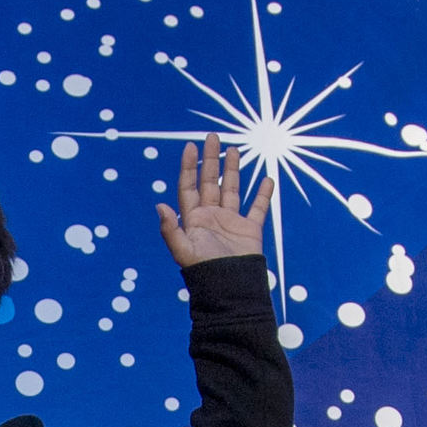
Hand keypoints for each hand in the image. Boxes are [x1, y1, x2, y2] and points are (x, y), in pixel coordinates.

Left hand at [154, 134, 262, 265]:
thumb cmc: (203, 272)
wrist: (229, 289)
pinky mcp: (249, 230)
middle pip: (210, 182)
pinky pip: (258, 208)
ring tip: (233, 150)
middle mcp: (211, 217)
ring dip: (233, 170)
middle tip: (212, 137)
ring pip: (232, 189)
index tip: (190, 147)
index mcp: (193, 220)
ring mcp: (231, 222)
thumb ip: (170, 229)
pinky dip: (263, 195)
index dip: (189, 167)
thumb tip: (159, 205)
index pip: (189, 187)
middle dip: (211, 160)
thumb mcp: (183, 250)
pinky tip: (267, 179)